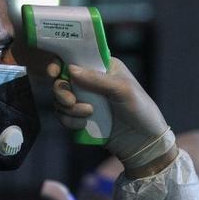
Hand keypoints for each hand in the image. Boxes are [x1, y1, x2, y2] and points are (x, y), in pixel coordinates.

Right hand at [48, 58, 176, 170]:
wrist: (144, 142)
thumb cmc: (141, 110)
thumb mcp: (123, 90)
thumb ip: (97, 79)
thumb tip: (70, 69)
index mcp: (103, 67)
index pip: (75, 57)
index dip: (60, 62)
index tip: (54, 72)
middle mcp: (91, 81)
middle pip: (61, 79)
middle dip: (61, 91)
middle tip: (70, 101)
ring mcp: (85, 100)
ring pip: (60, 100)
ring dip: (69, 109)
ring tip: (88, 115)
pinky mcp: (82, 118)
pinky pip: (64, 116)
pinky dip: (70, 121)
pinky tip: (84, 125)